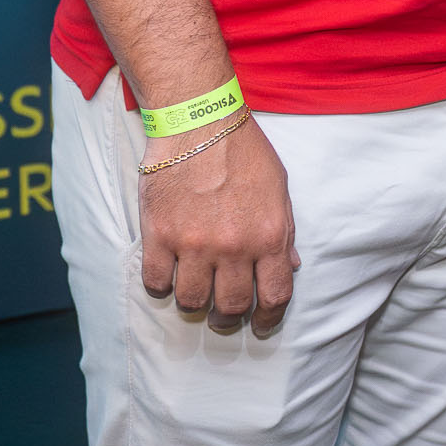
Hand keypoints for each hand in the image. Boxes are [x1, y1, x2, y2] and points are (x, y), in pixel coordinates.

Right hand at [139, 118, 298, 336]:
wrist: (199, 121)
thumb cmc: (243, 151)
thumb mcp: (279, 188)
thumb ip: (284, 231)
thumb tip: (289, 267)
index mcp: (269, 236)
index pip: (274, 297)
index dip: (268, 320)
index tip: (261, 325)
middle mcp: (233, 247)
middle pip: (231, 307)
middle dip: (228, 317)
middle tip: (222, 313)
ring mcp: (194, 243)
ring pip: (191, 302)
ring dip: (194, 304)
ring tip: (195, 294)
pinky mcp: (159, 235)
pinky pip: (156, 283)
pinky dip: (161, 287)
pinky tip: (168, 275)